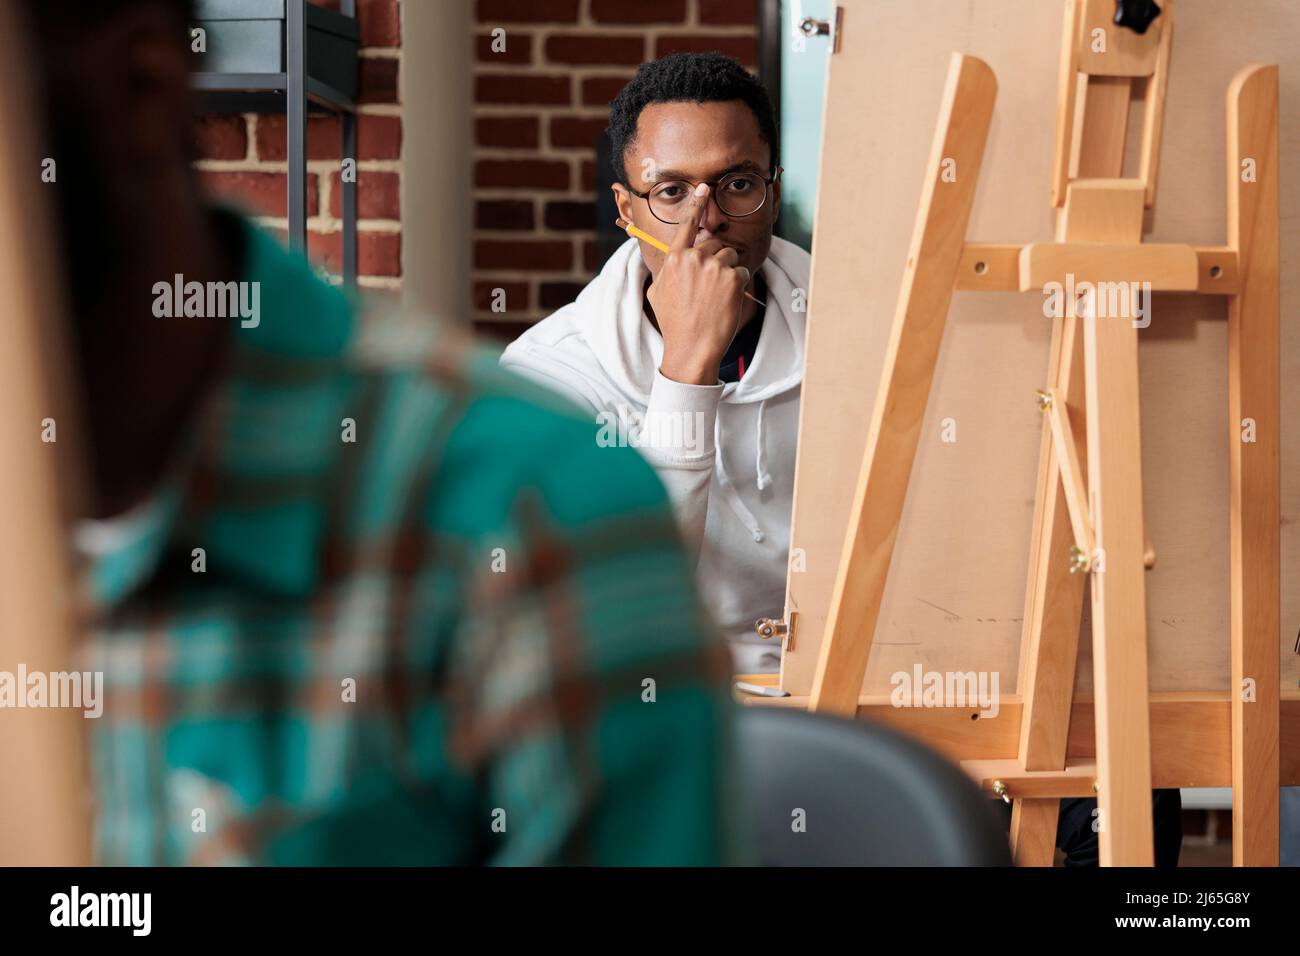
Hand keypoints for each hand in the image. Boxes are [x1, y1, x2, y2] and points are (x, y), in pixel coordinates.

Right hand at [646, 182, 750, 385]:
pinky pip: (741, 273)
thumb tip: (671, 258)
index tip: (704, 187)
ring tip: (716, 298)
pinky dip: (738, 286)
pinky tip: (726, 302)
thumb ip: (666, 269)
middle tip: (708, 288)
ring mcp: (714, 267)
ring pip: (729, 257)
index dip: (696, 205)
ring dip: (727, 273)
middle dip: (715, 261)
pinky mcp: (733, 278)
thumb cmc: (674, 323)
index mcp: (674, 259)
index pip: (687, 225)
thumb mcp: (657, 292)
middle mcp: (693, 258)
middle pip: (714, 245)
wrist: (691, 348)